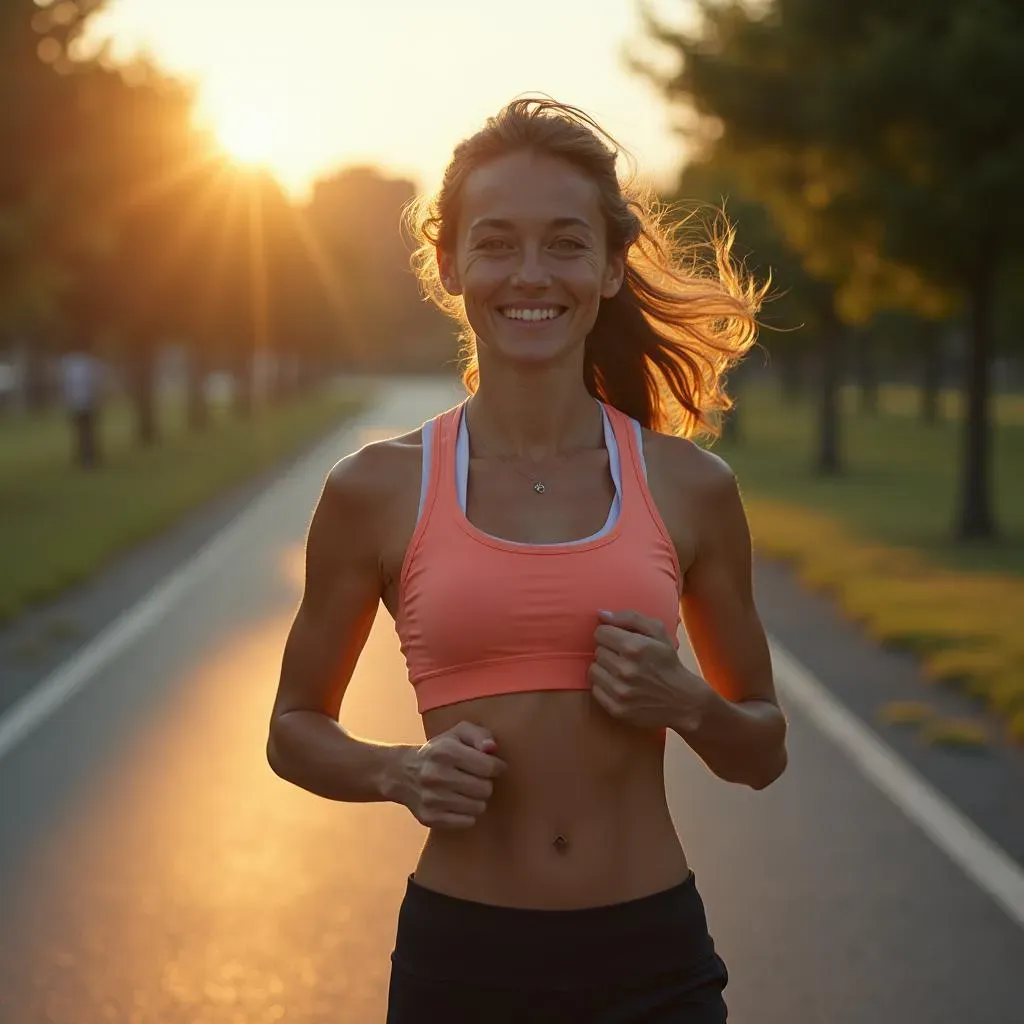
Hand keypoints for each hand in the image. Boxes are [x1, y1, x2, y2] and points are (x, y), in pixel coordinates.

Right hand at [398, 721, 506, 828]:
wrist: (402, 773)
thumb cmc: (439, 751)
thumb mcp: (458, 733)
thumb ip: (480, 735)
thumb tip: (492, 749)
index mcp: (445, 751)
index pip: (489, 767)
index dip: (496, 767)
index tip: (492, 766)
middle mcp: (436, 775)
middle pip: (485, 789)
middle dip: (485, 783)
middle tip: (475, 778)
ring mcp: (431, 798)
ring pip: (478, 807)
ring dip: (477, 799)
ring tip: (466, 790)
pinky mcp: (430, 817)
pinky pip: (467, 822)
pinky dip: (467, 814)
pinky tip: (458, 803)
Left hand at [590, 609, 708, 730]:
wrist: (683, 701)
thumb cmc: (668, 662)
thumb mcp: (658, 632)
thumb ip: (630, 617)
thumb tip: (601, 614)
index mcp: (634, 647)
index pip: (600, 633)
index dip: (610, 634)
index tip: (619, 640)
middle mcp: (625, 670)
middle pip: (597, 651)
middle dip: (609, 651)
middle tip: (623, 657)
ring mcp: (620, 692)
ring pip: (593, 670)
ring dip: (604, 669)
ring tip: (620, 671)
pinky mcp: (617, 709)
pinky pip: (596, 690)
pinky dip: (604, 686)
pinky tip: (619, 685)